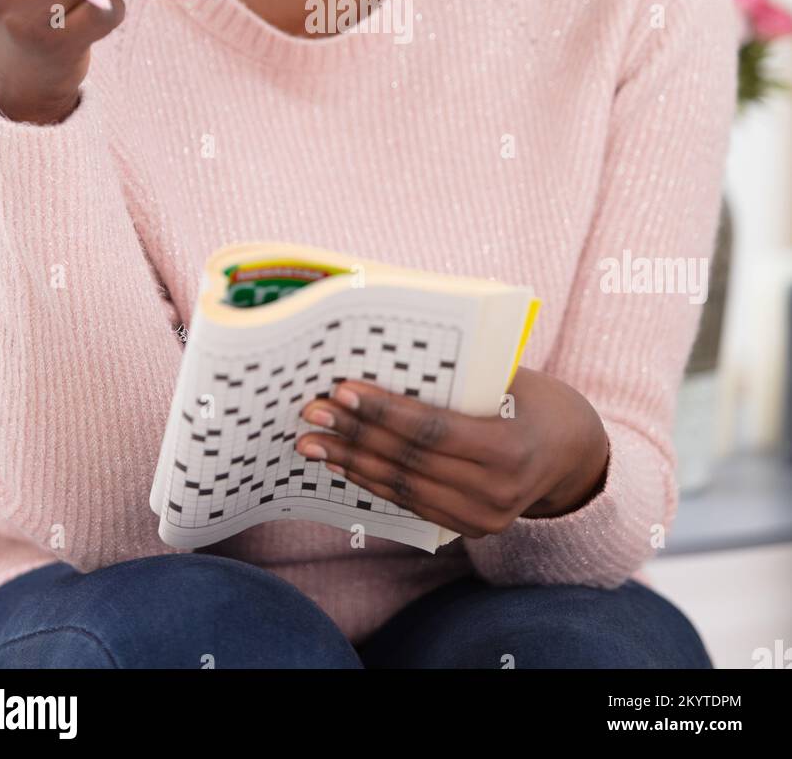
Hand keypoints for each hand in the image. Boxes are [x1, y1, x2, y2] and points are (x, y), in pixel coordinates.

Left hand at [296, 366, 610, 536]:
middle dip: (355, 435)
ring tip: (312, 441)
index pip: (432, 432)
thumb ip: (458, 377)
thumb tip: (385, 357)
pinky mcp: (471, 528)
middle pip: (410, 462)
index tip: (343, 390)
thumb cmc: (536, 400)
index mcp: (509, 449)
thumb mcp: (510, 379)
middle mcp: (496, 493)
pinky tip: (343, 462)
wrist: (574, 453)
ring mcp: (483, 518)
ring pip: (403, 487)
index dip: (383, 413)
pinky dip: (373, 481)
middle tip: (312, 412)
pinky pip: (412, 503)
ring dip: (352, 462)